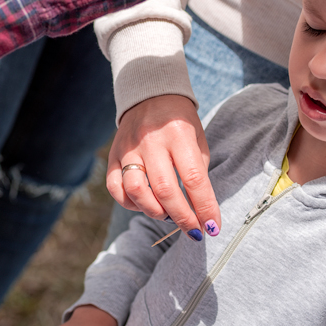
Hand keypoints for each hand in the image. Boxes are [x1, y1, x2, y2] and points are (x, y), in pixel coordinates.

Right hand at [107, 95, 220, 238]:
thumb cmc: (180, 123)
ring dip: (155, 212)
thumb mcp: (197, 141)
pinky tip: (145, 204)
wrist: (150, 94)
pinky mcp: (113, 156)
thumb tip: (200, 212)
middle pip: (165, 190)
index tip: (212, 227)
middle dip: (182, 217)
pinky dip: (131, 204)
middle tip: (194, 230)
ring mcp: (129, 149)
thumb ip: (197, 174)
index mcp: (179, 134)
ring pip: (136, 191)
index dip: (204, 207)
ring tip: (168, 215)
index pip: (194, 178)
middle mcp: (151, 141)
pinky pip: (115, 188)